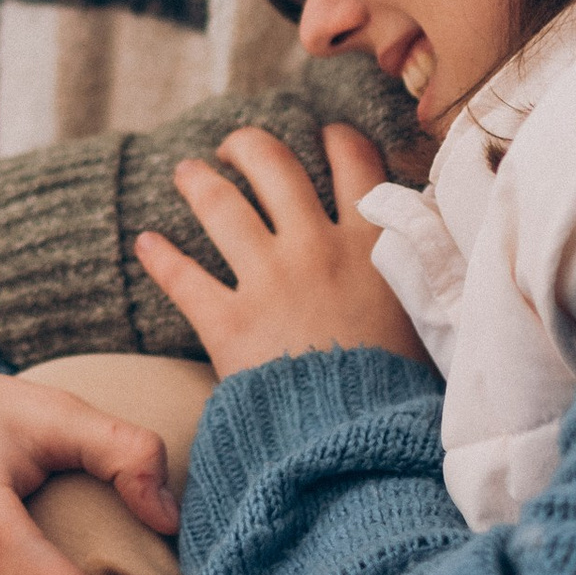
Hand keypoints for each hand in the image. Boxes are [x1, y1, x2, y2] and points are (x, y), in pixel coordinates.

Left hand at [133, 125, 422, 379]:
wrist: (365, 439)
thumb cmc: (403, 387)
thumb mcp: (429, 317)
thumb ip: (418, 276)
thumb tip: (430, 253)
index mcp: (370, 244)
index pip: (355, 161)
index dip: (336, 139)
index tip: (323, 135)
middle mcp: (316, 247)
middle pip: (274, 166)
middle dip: (249, 146)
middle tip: (233, 146)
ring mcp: (270, 281)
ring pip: (222, 206)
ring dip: (198, 182)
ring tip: (186, 172)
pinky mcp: (230, 323)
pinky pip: (184, 278)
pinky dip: (161, 257)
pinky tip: (145, 243)